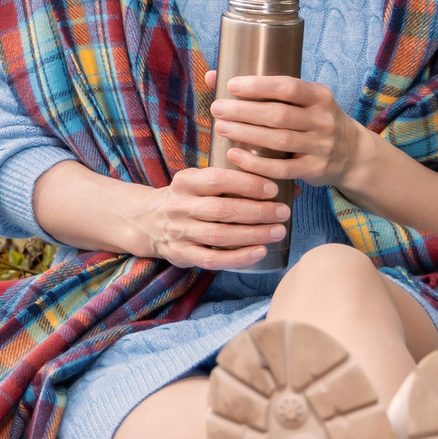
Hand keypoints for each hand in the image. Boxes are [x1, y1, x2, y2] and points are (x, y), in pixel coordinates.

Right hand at [133, 162, 291, 270]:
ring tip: (278, 232)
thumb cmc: (187, 199)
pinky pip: (212, 259)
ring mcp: (179, 232)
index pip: (217, 179)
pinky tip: (260, 252)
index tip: (273, 189)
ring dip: (253, 234)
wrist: (147, 221)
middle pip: (222, 209)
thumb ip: (234, 182)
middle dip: (257, 211)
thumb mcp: (199, 182)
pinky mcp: (181, 254)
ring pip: (219, 235)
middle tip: (283, 212)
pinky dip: (238, 257)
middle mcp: (179, 206)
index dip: (247, 183)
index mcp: (185, 181)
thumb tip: (290, 187)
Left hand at [210, 73, 364, 187]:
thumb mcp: (303, 100)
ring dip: (246, 134)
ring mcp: (321, 146)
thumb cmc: (315, 120)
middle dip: (244, 111)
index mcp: (320, 96)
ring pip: (279, 140)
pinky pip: (282, 168)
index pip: (289, 87)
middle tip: (218, 108)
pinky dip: (256, 163)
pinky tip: (235, 155)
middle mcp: (323, 120)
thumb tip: (212, 76)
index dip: (259, 86)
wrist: (353, 154)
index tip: (231, 85)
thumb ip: (265, 90)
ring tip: (220, 128)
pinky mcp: (314, 169)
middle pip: (279, 114)